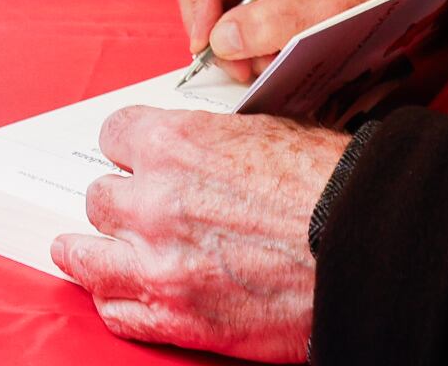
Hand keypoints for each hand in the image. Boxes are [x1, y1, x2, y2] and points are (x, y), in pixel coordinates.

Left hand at [51, 106, 340, 359]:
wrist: (366, 246)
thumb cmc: (330, 183)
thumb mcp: (265, 130)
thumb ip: (213, 144)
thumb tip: (202, 153)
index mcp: (173, 143)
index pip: (114, 136)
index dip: (128, 150)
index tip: (134, 161)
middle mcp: (153, 200)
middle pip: (100, 197)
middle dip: (119, 202)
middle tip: (136, 211)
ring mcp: (158, 263)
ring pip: (86, 254)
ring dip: (89, 251)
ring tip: (81, 251)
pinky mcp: (176, 317)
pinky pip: (116, 311)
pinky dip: (114, 301)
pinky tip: (115, 294)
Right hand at [176, 0, 410, 82]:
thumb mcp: (330, 9)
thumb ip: (275, 23)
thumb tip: (220, 40)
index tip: (209, 42)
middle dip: (215, 29)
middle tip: (240, 66)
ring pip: (215, 8)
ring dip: (232, 45)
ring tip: (264, 64)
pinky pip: (235, 22)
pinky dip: (245, 48)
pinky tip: (270, 59)